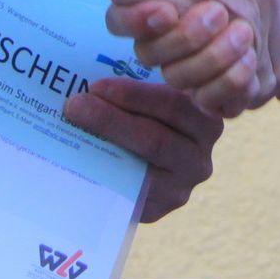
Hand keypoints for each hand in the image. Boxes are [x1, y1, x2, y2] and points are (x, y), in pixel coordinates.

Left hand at [61, 79, 223, 221]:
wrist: (152, 168)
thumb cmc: (150, 118)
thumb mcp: (158, 98)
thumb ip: (142, 83)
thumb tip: (90, 68)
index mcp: (207, 118)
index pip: (174, 104)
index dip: (133, 94)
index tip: (97, 86)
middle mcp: (200, 157)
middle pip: (154, 139)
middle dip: (111, 120)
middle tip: (75, 105)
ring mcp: (180, 187)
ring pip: (140, 169)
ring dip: (102, 147)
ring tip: (72, 129)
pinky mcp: (159, 210)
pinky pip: (127, 194)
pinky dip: (101, 175)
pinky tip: (77, 160)